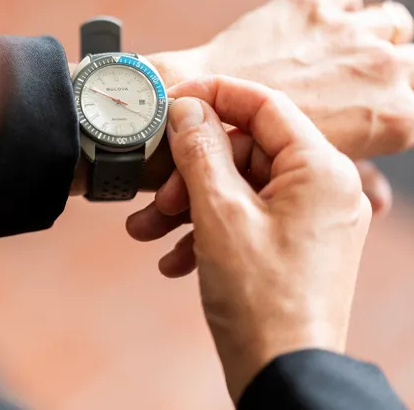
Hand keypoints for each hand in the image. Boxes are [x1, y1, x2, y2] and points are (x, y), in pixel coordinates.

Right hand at [129, 77, 371, 401]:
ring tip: (146, 231)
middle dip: (189, 172)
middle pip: (244, 152)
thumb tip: (187, 108)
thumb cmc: (261, 298)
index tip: (171, 99)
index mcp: (320, 169)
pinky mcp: (292, 246)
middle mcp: (323, 189)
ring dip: (187, 207)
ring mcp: (309, 220)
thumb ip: (200, 150)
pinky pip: (244, 220)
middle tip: (155, 195)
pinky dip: (205, 233)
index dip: (213, 96)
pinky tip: (173, 260)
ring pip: (237, 189)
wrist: (282, 374)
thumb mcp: (218, 212)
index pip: (264, 105)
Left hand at [152, 0, 413, 158]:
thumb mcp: (314, 176)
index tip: (383, 100)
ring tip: (345, 49)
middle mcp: (386, 69)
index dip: (399, 100)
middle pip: (412, 57)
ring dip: (372, 33)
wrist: (196, 112)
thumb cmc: (249, 158)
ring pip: (391, 20)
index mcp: (399, 118)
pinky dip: (337, 3)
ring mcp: (352, 32)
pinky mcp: (315, 4)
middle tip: (364, 75)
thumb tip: (381, 200)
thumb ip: (359, 180)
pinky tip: (316, 22)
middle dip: (395, 65)